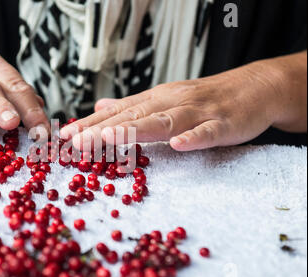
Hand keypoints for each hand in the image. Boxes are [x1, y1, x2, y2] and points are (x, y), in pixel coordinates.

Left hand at [61, 53, 306, 150]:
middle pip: (133, 116)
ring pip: (164, 121)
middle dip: (103, 129)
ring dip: (137, 130)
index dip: (91, 124)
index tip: (66, 135)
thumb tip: (100, 108)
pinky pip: (207, 132)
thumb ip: (132, 106)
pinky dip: (193, 137)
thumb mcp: (164, 98)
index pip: (118, 112)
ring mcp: (197, 112)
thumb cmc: (204, 98)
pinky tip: (178, 145)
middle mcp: (171, 103)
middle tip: (76, 141)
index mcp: (156, 100)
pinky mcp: (223, 123)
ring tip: (111, 138)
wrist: (253, 87)